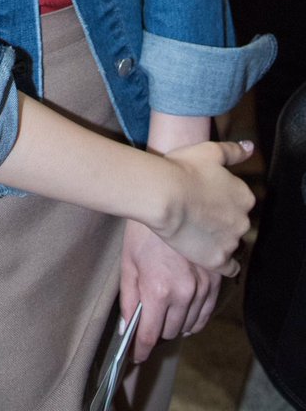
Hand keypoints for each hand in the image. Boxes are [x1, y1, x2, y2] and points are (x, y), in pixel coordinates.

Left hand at [121, 220, 221, 361]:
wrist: (170, 199)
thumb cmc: (143, 228)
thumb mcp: (128, 262)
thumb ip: (129, 298)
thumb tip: (127, 326)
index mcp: (158, 290)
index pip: (150, 334)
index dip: (141, 349)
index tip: (137, 355)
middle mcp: (184, 292)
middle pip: (172, 331)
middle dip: (158, 331)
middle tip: (148, 324)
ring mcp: (203, 286)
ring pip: (191, 324)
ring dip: (177, 323)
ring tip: (165, 314)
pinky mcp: (216, 278)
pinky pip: (208, 311)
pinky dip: (196, 316)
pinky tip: (185, 310)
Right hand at [155, 140, 253, 273]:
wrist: (164, 194)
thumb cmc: (183, 169)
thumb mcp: (209, 151)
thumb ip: (233, 151)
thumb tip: (250, 148)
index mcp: (244, 196)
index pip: (240, 202)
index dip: (223, 200)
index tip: (207, 198)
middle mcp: (243, 220)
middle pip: (237, 223)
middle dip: (223, 220)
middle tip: (200, 214)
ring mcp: (231, 242)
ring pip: (231, 243)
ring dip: (220, 239)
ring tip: (198, 232)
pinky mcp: (217, 260)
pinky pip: (230, 268)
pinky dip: (225, 264)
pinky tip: (213, 257)